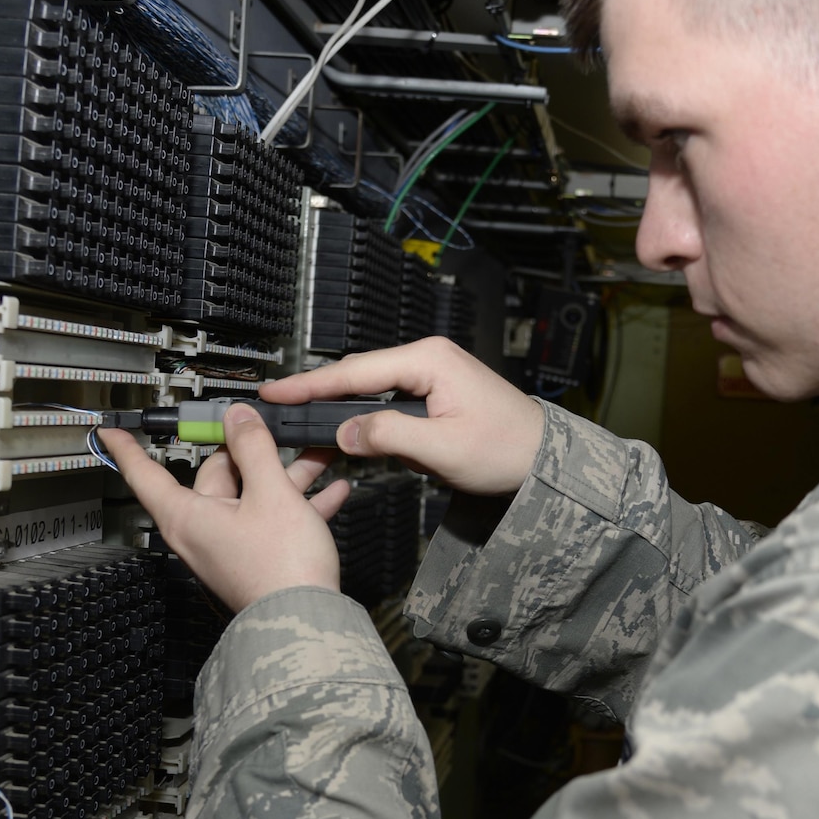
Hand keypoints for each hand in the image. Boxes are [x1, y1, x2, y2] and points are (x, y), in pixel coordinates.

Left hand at [100, 404, 349, 613]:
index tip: (112, 432)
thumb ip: (254, 448)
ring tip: (316, 453)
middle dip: (250, 450)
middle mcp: (202, 531)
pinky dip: (297, 503)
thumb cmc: (280, 567)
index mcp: (188, 515)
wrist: (307, 622)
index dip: (127, 448)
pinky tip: (332, 490)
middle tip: (271, 426)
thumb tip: (238, 418)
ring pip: (251, 496)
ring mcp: (230, 545)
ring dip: (285, 474)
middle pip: (215, 475)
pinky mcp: (256, 558)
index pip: (145, 474)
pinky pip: (272, 520)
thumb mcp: (270, 492)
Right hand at [257, 337, 544, 496]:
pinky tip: (344, 434)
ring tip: (300, 424)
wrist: (545, 460)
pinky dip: (365, 419)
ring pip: (370, 390)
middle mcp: (427, 358)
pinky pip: (388, 403)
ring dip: (340, 410)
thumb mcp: (443, 449)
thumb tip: (344, 433)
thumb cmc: (507, 450)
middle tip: (276, 410)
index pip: (354, 371)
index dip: (310, 385)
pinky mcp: (434, 393)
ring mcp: (431, 374)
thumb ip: (389, 437)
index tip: (274, 393)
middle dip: (317, 395)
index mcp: (428, 360)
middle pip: (357, 375)